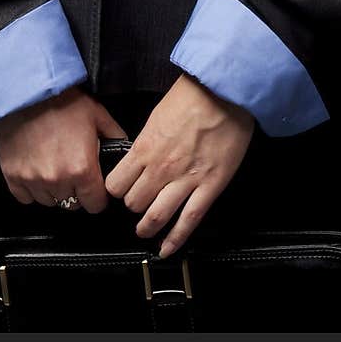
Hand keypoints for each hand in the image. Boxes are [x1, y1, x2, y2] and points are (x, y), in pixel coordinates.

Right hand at [0, 86, 127, 212]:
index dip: (97, 196)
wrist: (26, 90)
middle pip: (72, 204)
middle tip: (72, 170)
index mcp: (82, 169)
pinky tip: (36, 170)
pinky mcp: (13, 176)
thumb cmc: (60, 100)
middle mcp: (58, 180)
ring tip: (53, 166)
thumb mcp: (97, 114)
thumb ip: (114, 135)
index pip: (95, 205)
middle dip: (76, 191)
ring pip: (49, 201)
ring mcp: (33, 180)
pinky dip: (31, 188)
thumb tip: (123, 148)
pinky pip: (25, 197)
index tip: (94, 188)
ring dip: (53, 190)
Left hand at [104, 73, 254, 256]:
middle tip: (136, 205)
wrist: (225, 92)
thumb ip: (147, 140)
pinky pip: (189, 221)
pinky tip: (167, 249)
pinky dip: (176, 240)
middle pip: (133, 203)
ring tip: (145, 231)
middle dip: (132, 207)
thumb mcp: (157, 114)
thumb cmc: (193, 96)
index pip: (116, 184)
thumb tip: (139, 155)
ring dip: (147, 228)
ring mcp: (185, 180)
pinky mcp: (209, 187)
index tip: (119, 190)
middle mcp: (161, 167)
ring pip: (156, 217)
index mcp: (145, 147)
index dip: (115, 190)